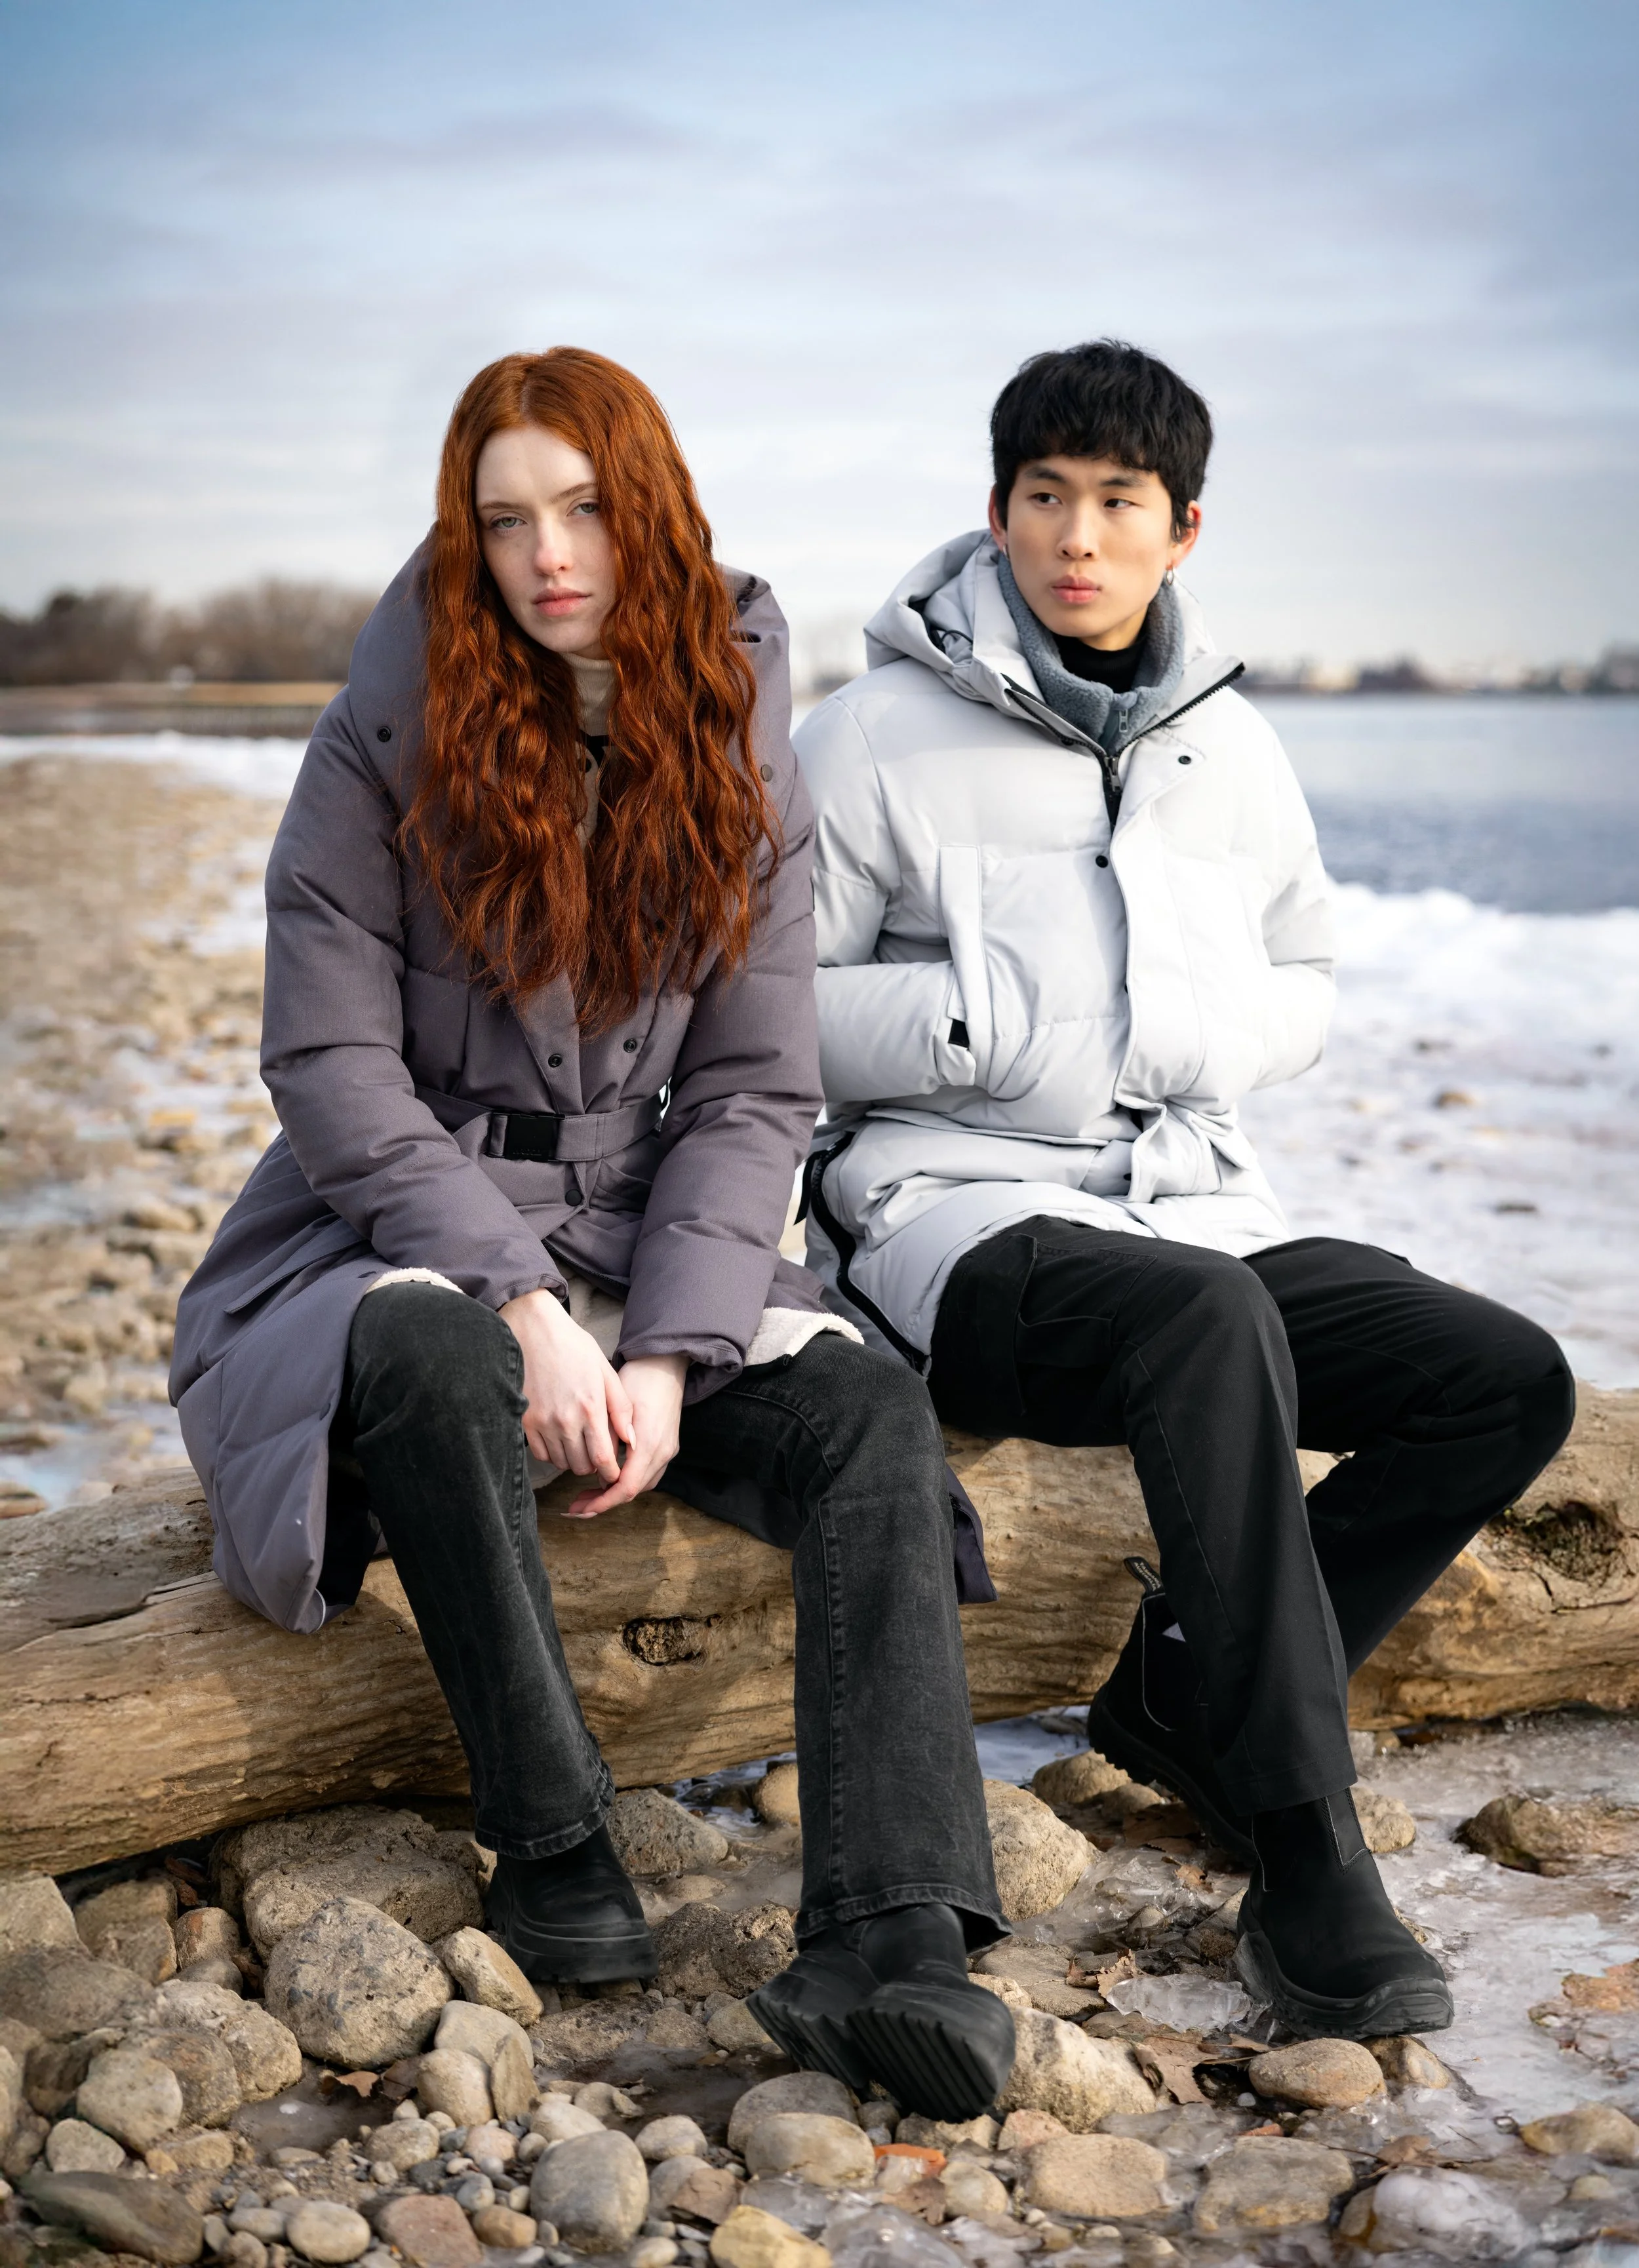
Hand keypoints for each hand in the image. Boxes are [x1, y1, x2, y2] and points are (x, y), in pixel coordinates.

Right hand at [499, 1288, 630, 1483]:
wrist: (533, 1329)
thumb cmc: (574, 1347)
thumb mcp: (605, 1371)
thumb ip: (620, 1408)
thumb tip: (632, 1440)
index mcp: (590, 1408)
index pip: (603, 1459)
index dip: (610, 1473)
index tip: (613, 1472)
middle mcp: (566, 1420)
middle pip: (581, 1466)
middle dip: (593, 1465)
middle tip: (596, 1452)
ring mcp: (542, 1422)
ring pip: (561, 1462)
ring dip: (572, 1458)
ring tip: (578, 1442)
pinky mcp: (524, 1421)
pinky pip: (540, 1453)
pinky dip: (552, 1452)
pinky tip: (559, 1437)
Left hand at [566, 1352, 686, 1517]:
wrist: (666, 1363)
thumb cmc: (638, 1378)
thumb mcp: (615, 1406)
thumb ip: (608, 1440)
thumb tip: (599, 1474)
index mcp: (650, 1443)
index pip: (626, 1487)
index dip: (602, 1502)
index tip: (580, 1509)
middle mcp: (663, 1451)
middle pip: (633, 1491)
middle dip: (603, 1502)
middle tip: (575, 1506)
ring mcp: (668, 1450)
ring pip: (641, 1485)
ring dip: (615, 1493)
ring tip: (587, 1494)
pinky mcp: (668, 1445)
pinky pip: (647, 1474)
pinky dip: (627, 1481)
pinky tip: (608, 1477)